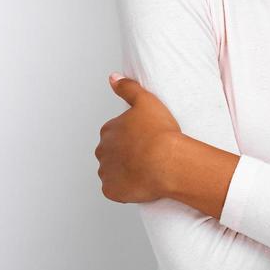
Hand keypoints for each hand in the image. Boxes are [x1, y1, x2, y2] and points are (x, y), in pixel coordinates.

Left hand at [95, 73, 183, 202]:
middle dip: (125, 155)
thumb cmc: (160, 133)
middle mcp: (102, 151)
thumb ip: (127, 88)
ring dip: (125, 172)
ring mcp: (106, 172)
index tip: (146, 139)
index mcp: (108, 130)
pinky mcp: (112, 191)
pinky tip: (141, 184)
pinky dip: (125, 189)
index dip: (131, 137)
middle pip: (111, 153)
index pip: (114, 133)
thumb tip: (112, 78)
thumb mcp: (146, 101)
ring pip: (112, 172)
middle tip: (147, 156)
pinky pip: (116, 190)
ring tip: (146, 171)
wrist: (167, 162)